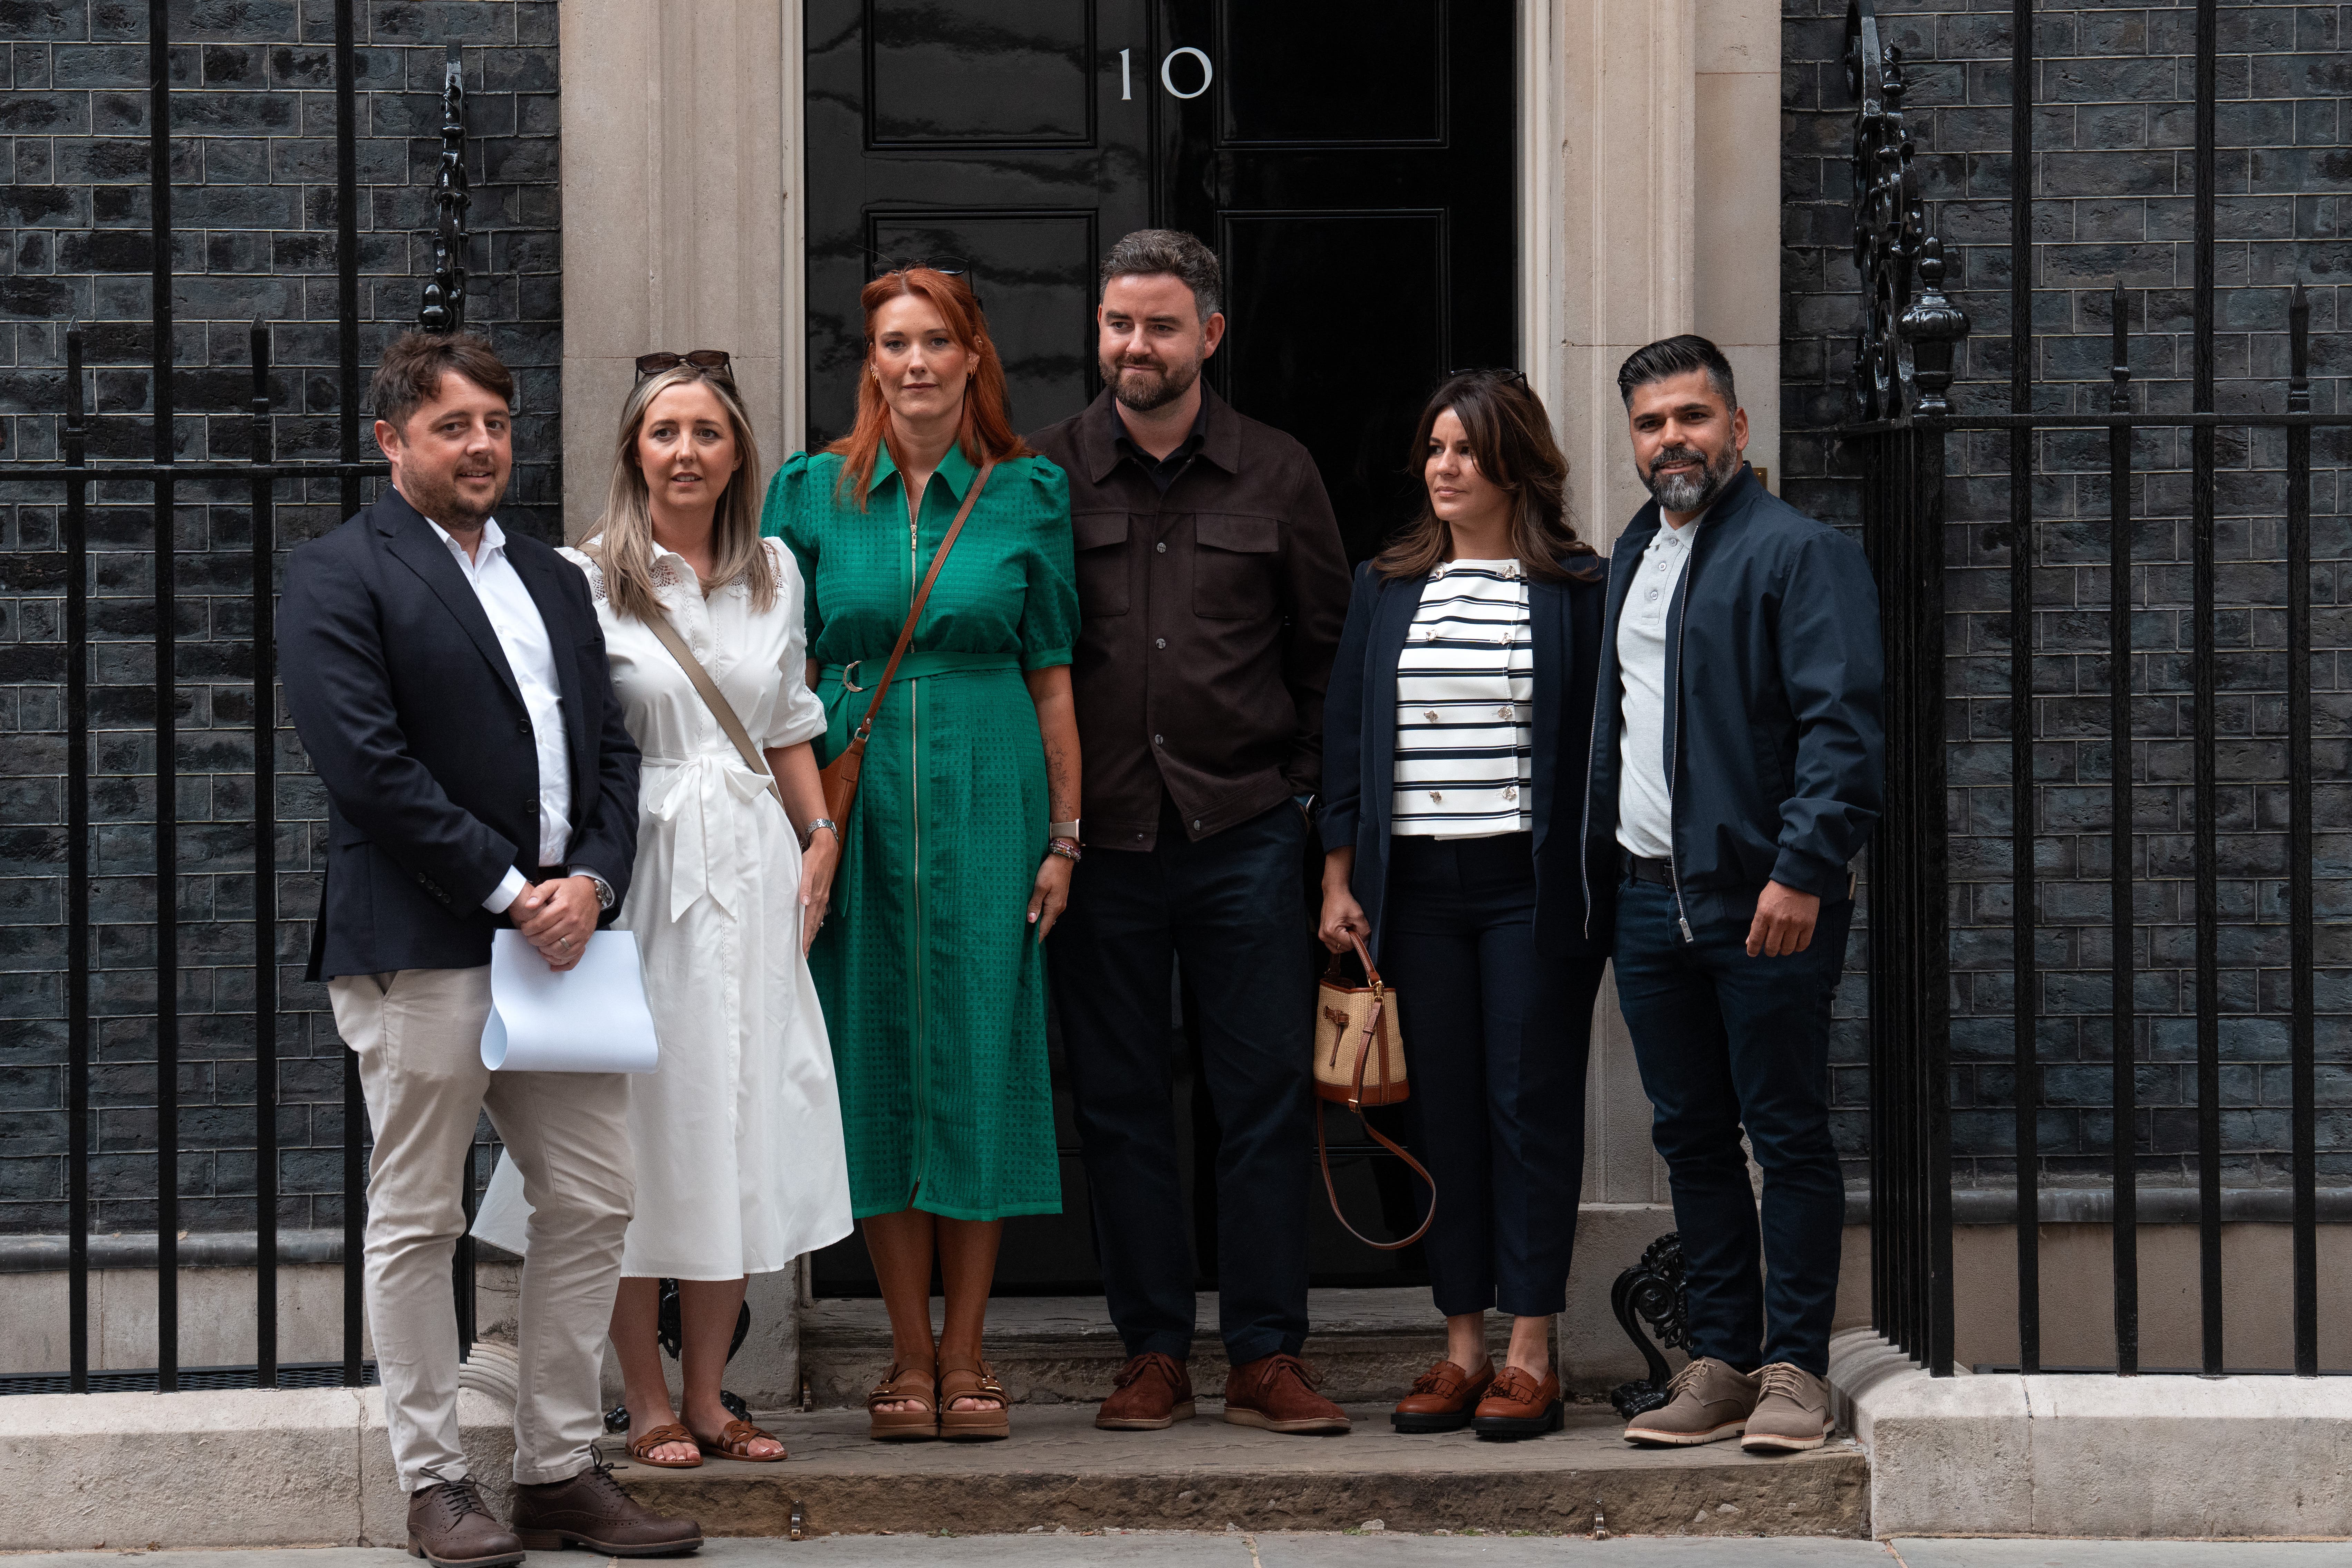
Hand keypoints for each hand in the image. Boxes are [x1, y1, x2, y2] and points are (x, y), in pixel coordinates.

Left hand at [514, 875, 599, 970]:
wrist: (592, 893)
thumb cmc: (571, 890)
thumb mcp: (553, 884)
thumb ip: (539, 893)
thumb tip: (528, 905)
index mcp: (563, 907)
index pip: (539, 924)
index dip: (527, 928)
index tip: (525, 928)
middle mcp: (572, 921)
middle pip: (546, 938)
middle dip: (533, 940)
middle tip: (530, 936)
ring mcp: (579, 932)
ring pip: (557, 949)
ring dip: (544, 949)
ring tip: (539, 943)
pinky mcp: (584, 939)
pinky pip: (570, 954)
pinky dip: (558, 957)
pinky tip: (551, 952)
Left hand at [798, 828, 838, 953]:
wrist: (826, 846)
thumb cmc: (813, 858)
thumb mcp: (807, 869)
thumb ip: (805, 886)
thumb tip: (804, 902)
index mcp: (816, 897)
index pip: (809, 923)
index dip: (805, 938)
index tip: (802, 952)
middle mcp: (820, 900)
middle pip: (813, 926)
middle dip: (808, 941)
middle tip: (803, 956)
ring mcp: (823, 897)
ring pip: (816, 920)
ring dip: (811, 934)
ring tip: (808, 945)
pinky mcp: (823, 892)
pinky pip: (818, 913)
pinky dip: (814, 923)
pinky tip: (813, 926)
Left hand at [1029, 851, 1073, 942]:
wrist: (1062, 858)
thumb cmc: (1050, 870)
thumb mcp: (1040, 886)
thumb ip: (1035, 904)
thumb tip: (1031, 921)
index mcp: (1054, 907)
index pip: (1044, 928)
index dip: (1036, 938)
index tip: (1028, 947)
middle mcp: (1058, 908)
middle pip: (1046, 925)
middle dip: (1036, 933)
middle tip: (1023, 940)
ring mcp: (1059, 903)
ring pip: (1048, 918)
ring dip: (1039, 924)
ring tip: (1027, 930)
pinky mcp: (1058, 897)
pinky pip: (1049, 911)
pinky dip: (1042, 916)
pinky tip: (1035, 915)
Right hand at [1318, 884, 1368, 953]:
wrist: (1334, 893)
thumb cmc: (1344, 901)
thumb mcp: (1358, 916)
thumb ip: (1364, 932)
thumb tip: (1365, 944)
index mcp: (1331, 931)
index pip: (1350, 945)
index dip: (1358, 938)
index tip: (1357, 928)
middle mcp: (1324, 935)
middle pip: (1344, 948)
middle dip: (1351, 940)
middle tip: (1352, 926)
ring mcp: (1322, 936)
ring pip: (1339, 949)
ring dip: (1346, 941)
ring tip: (1347, 928)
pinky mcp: (1322, 935)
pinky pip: (1334, 945)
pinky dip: (1340, 941)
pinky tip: (1342, 931)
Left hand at [1745, 880, 1820, 957]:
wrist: (1798, 878)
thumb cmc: (1777, 890)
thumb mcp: (1761, 903)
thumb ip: (1756, 923)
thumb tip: (1749, 942)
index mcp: (1764, 915)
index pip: (1756, 940)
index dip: (1752, 950)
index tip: (1752, 953)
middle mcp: (1779, 921)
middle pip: (1772, 948)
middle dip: (1770, 951)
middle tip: (1771, 948)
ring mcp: (1795, 924)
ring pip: (1787, 949)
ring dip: (1783, 950)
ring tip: (1783, 944)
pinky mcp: (1808, 924)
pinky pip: (1802, 945)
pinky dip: (1797, 947)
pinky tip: (1794, 943)